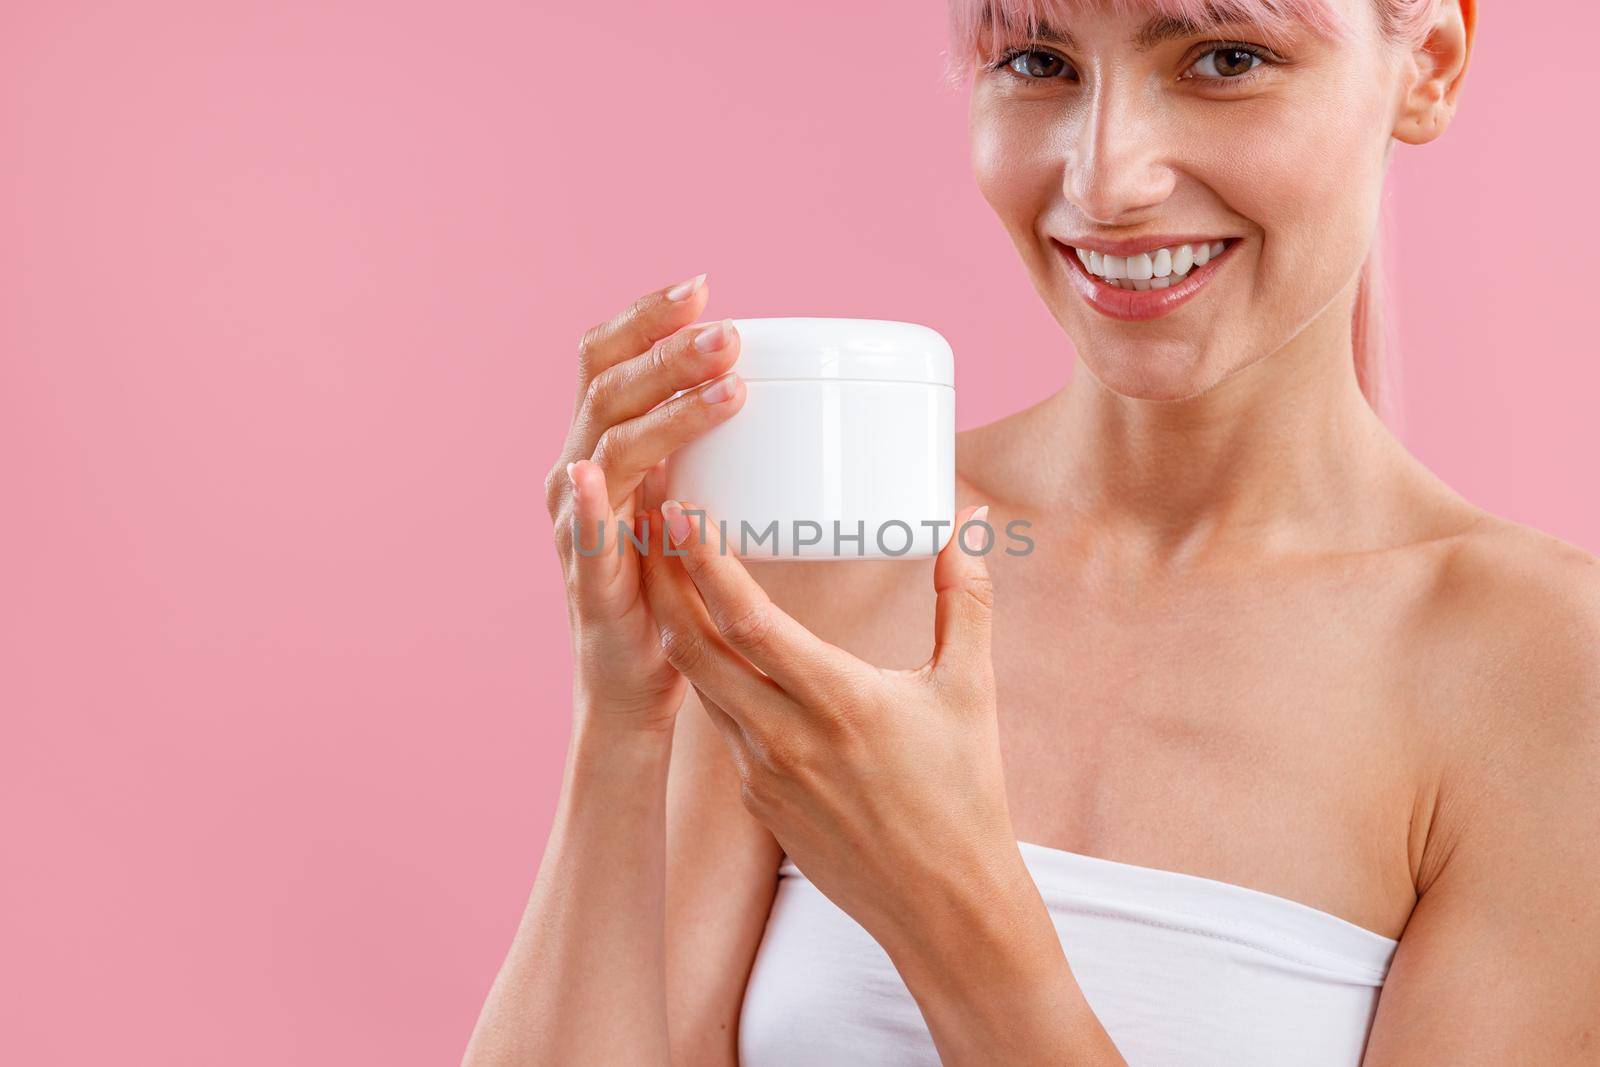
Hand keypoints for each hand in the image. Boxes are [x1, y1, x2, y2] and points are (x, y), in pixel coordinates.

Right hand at [544, 275, 746, 731]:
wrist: (631, 682)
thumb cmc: (663, 585)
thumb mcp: (676, 496)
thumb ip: (695, 444)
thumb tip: (757, 382)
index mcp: (596, 446)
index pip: (604, 360)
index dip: (643, 319)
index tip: (699, 285)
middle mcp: (573, 475)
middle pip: (607, 390)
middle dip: (667, 353)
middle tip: (730, 333)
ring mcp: (574, 527)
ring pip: (608, 448)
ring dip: (664, 412)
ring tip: (728, 387)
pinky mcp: (589, 583)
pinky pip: (584, 536)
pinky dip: (587, 502)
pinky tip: (593, 474)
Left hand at [638, 500, 1024, 952]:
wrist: (945, 908)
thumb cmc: (965, 797)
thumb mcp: (971, 691)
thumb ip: (964, 601)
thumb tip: (967, 526)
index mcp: (837, 701)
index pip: (745, 617)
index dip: (701, 559)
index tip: (675, 509)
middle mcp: (786, 737)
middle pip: (692, 646)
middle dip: (659, 579)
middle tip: (645, 523)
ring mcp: (764, 774)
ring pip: (699, 685)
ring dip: (674, 625)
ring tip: (662, 571)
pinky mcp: (759, 801)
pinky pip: (721, 725)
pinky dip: (707, 677)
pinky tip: (708, 646)